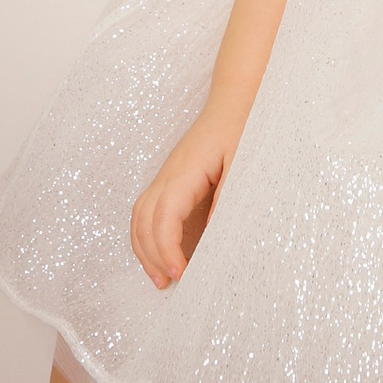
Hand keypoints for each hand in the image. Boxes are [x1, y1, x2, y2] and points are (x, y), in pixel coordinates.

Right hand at [130, 101, 243, 288]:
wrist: (237, 99)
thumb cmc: (242, 127)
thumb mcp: (243, 163)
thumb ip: (228, 197)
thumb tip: (213, 236)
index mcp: (185, 171)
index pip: (163, 216)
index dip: (166, 249)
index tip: (180, 273)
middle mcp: (168, 174)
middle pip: (144, 220)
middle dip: (151, 256)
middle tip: (169, 284)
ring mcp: (166, 175)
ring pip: (139, 216)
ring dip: (144, 248)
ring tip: (161, 278)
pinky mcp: (171, 178)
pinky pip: (147, 209)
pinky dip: (148, 235)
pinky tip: (162, 253)